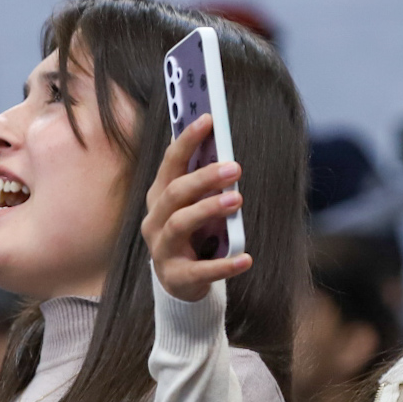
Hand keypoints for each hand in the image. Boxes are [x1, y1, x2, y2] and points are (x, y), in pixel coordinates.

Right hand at [141, 114, 252, 302]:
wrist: (179, 282)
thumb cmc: (191, 235)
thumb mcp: (193, 205)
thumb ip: (201, 181)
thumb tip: (219, 144)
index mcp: (159, 197)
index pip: (170, 163)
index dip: (186, 141)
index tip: (207, 119)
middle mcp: (156, 220)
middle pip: (175, 192)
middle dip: (204, 177)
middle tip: (235, 167)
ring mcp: (163, 249)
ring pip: (180, 223)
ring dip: (208, 209)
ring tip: (236, 201)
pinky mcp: (177, 277)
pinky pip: (201, 270)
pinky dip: (225, 264)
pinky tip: (246, 259)